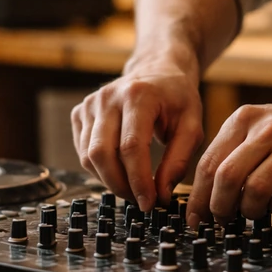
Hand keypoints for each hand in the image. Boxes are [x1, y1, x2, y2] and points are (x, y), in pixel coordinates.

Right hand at [71, 62, 203, 210]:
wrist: (157, 69)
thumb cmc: (176, 98)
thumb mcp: (192, 125)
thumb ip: (179, 160)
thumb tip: (162, 194)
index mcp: (139, 95)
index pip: (131, 147)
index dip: (139, 181)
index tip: (150, 202)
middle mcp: (108, 97)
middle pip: (101, 154)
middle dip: (120, 185)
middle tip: (139, 201)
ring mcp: (90, 104)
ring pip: (88, 157)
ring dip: (109, 180)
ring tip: (133, 187)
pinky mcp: (80, 113)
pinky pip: (83, 152)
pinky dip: (99, 169)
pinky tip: (120, 170)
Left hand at [185, 98, 271, 227]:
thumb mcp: (259, 129)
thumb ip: (232, 155)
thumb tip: (204, 197)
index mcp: (244, 119)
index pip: (209, 163)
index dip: (198, 197)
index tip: (195, 219)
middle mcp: (266, 128)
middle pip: (227, 177)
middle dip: (220, 207)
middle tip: (223, 220)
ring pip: (255, 189)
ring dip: (250, 210)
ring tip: (254, 212)